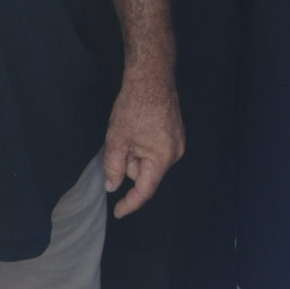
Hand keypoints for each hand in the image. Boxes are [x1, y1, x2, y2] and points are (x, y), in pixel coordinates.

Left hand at [101, 69, 182, 216]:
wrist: (152, 76)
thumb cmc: (134, 106)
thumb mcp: (117, 139)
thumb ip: (113, 167)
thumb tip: (112, 187)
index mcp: (162, 158)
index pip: (145, 190)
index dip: (130, 203)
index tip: (117, 212)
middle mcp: (175, 154)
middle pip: (146, 173)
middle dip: (129, 164)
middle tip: (119, 141)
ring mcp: (177, 142)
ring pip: (149, 161)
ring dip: (135, 153)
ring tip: (129, 130)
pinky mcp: (176, 132)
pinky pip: (155, 149)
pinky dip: (142, 145)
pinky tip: (137, 127)